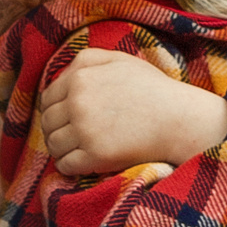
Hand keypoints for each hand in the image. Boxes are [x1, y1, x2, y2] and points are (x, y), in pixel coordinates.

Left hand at [40, 47, 225, 180]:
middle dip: (56, 130)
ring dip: (61, 149)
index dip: (54, 110)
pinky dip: (68, 166)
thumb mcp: (119, 60)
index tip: (66, 118)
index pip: (47, 99)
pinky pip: (64, 165)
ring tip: (77, 149)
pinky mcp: (95, 156)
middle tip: (71, 136)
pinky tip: (82, 162)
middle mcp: (78, 103)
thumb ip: (86, 60)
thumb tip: (60, 75)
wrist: (179, 119)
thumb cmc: (152, 89)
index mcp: (80, 79)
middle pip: (47, 123)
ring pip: (53, 145)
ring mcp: (85, 131)